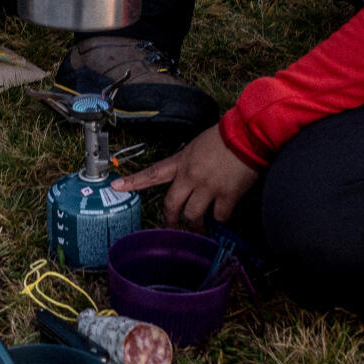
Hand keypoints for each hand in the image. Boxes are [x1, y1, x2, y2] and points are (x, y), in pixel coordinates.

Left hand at [113, 123, 258, 229]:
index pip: (152, 173)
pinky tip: (224, 215)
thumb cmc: (226, 137)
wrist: (247, 134)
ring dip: (197, 225)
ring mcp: (208, 187)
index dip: (134, 182)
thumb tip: (190, 179)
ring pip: (193, 216)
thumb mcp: (198, 146)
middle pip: (171, 205)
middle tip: (172, 228)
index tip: (116, 187)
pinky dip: (221, 219)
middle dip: (170, 220)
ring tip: (201, 229)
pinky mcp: (227, 195)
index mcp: (182, 161)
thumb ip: (190, 164)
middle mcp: (190, 176)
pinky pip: (219, 216)